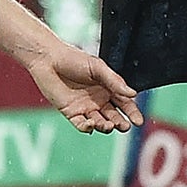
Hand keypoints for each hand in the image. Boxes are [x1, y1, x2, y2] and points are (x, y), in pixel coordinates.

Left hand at [27, 44, 141, 133]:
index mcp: (108, 88)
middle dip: (120, 123)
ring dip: (105, 126)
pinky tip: (91, 124)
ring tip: (108, 125)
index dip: (132, 113)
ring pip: (100, 122)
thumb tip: (133, 94)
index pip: (124, 103)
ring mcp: (85, 108)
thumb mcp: (97, 68)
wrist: (48, 59)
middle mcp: (99, 100)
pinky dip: (87, 127)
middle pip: (114, 116)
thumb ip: (114, 81)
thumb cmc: (73, 59)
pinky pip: (82, 125)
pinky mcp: (71, 113)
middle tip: (124, 126)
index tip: (138, 121)